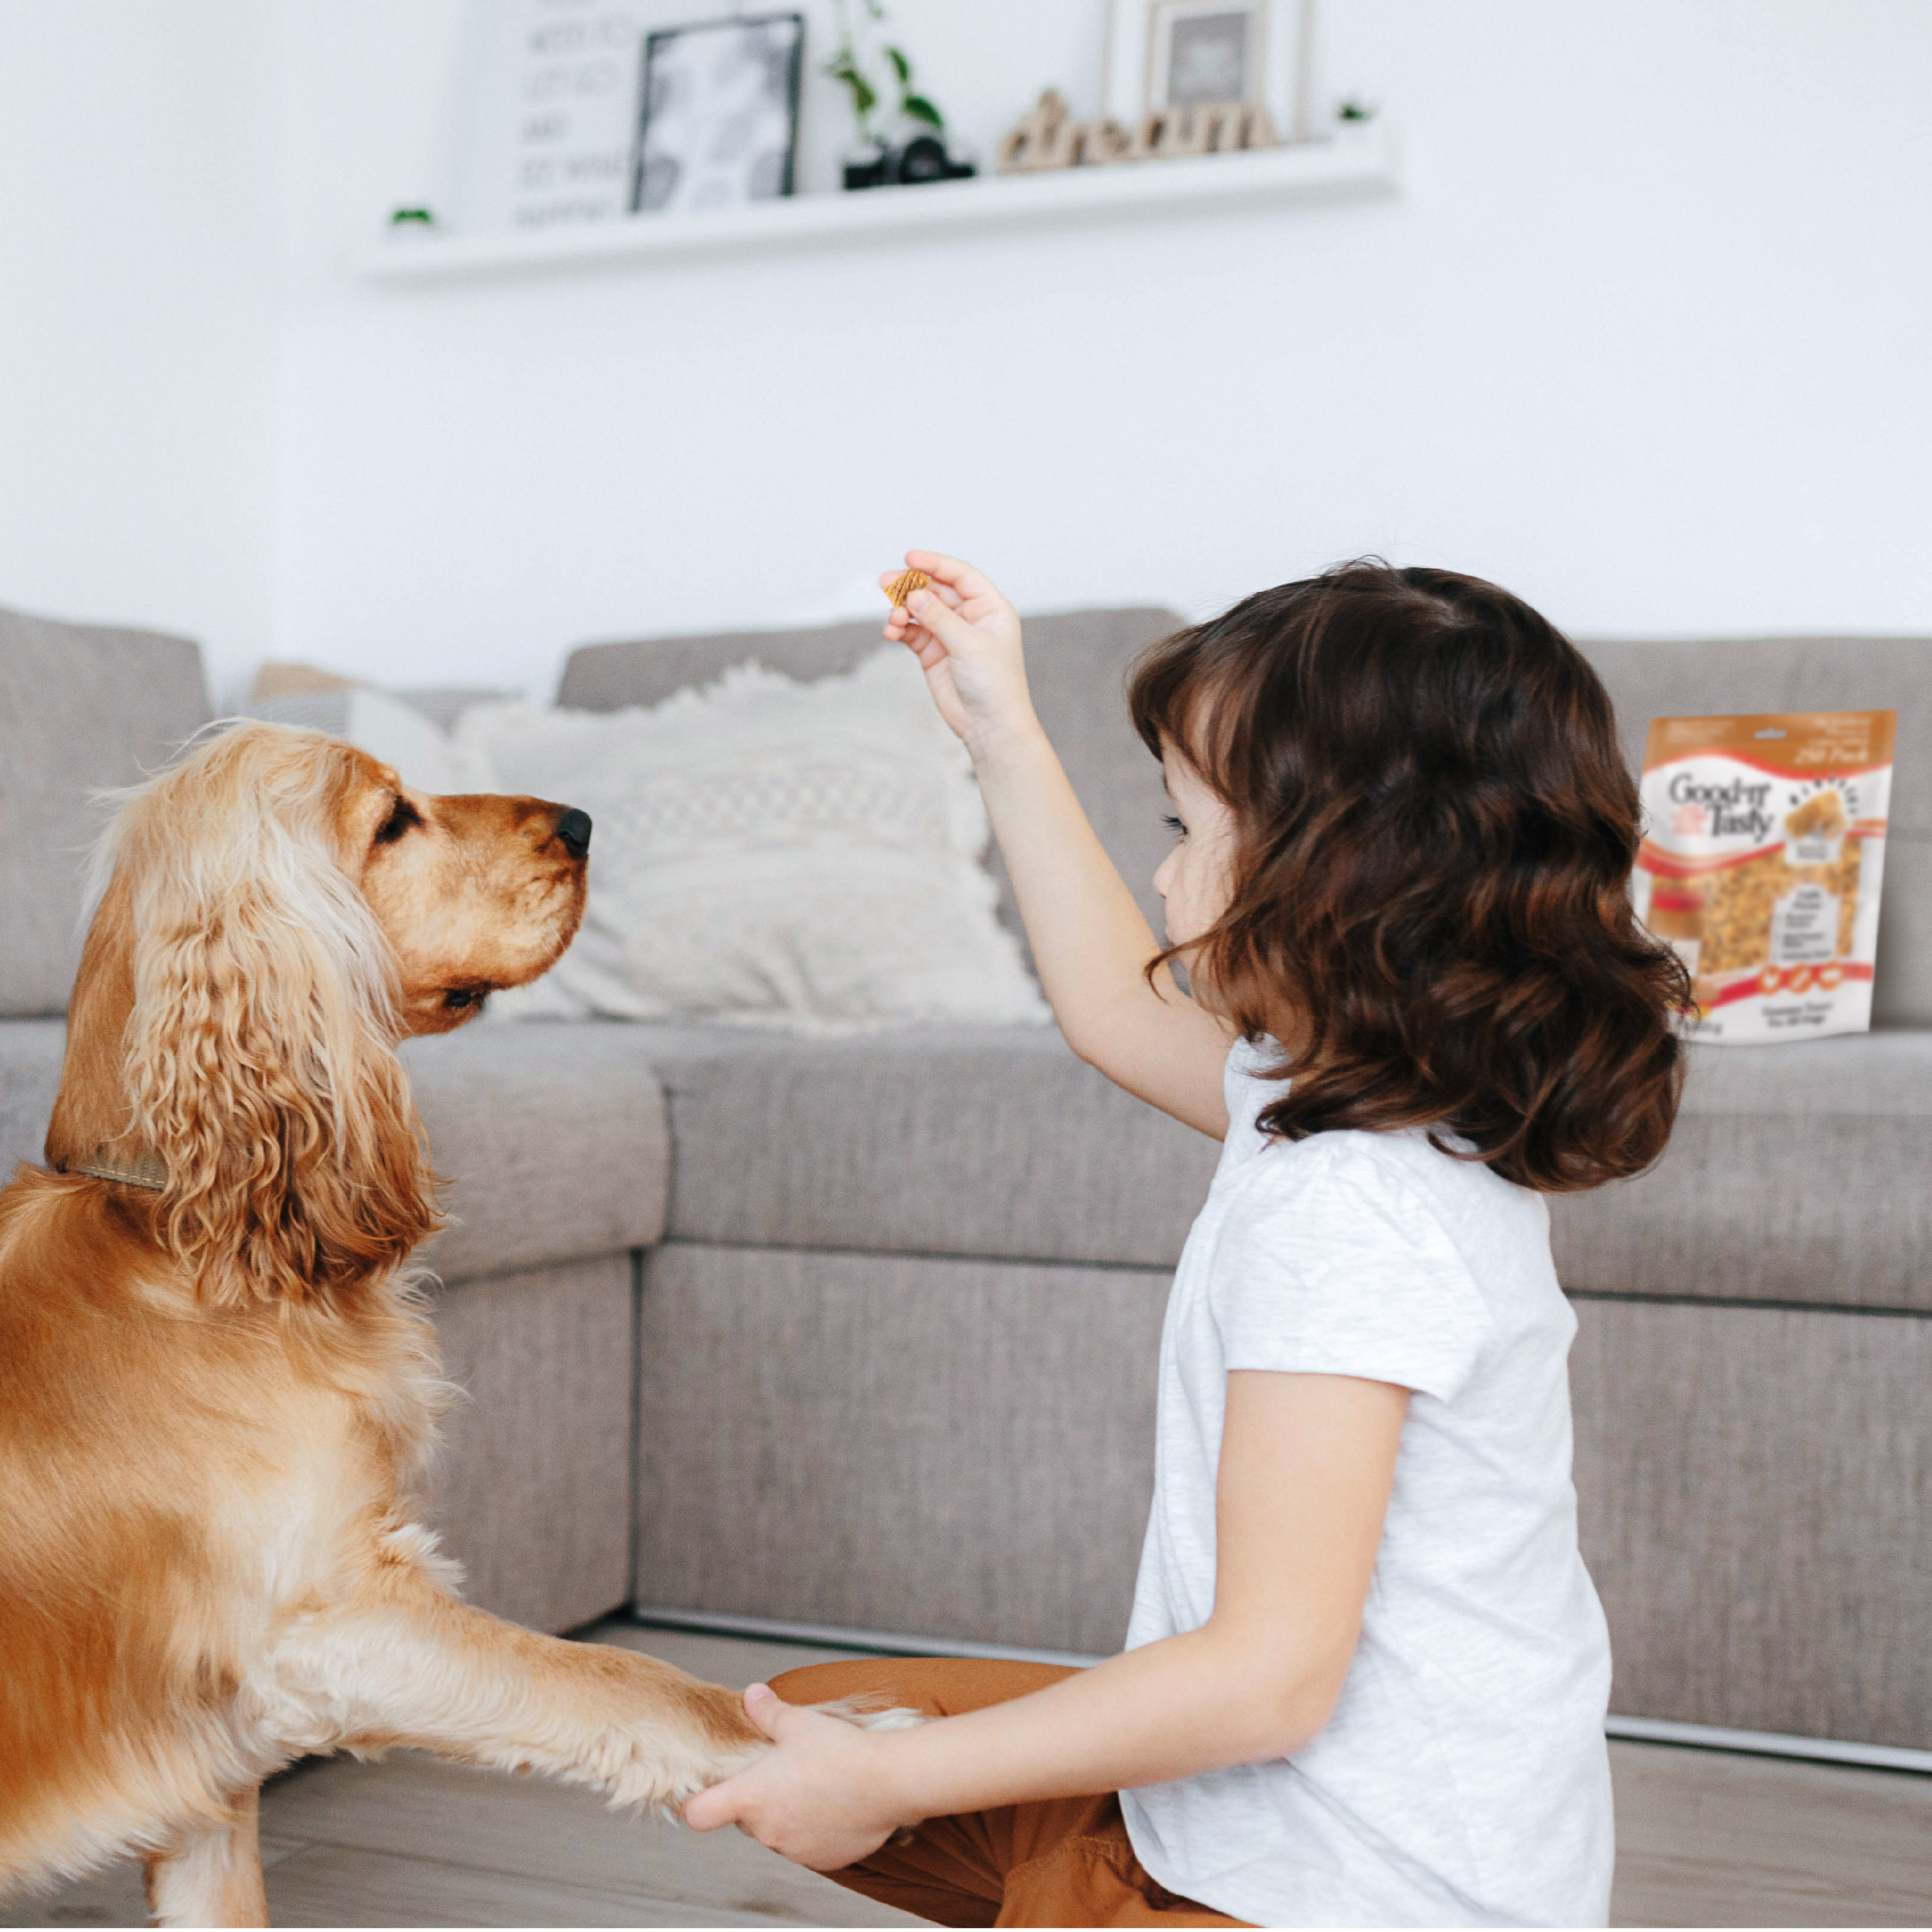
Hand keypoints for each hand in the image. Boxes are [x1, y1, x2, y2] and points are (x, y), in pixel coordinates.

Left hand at [683, 1684, 911, 1871]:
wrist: (886, 1780)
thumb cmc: (838, 1749)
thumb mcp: (797, 1722)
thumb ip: (767, 1711)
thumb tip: (751, 1694)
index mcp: (750, 1797)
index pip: (698, 1814)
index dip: (698, 1802)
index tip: (709, 1791)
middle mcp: (766, 1830)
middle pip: (746, 1818)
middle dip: (760, 1799)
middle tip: (787, 1771)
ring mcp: (794, 1850)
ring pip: (779, 1832)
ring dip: (789, 1814)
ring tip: (818, 1785)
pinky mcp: (823, 1860)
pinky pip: (809, 1846)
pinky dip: (816, 1830)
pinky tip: (837, 1805)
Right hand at [882, 551, 1038, 756]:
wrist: (990, 725)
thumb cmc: (995, 684)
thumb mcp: (969, 644)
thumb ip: (940, 617)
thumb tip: (914, 594)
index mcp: (990, 608)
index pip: (960, 575)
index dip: (935, 564)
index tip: (909, 559)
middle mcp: (970, 617)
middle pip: (936, 590)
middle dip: (911, 586)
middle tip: (885, 583)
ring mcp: (950, 634)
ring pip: (920, 610)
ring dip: (903, 609)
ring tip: (893, 619)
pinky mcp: (933, 652)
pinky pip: (912, 631)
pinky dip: (900, 629)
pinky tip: (891, 632)